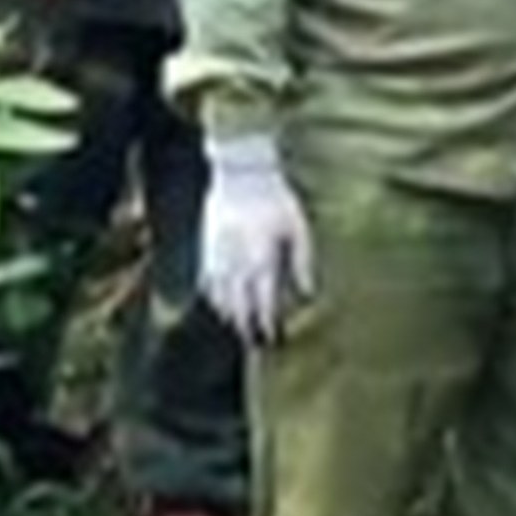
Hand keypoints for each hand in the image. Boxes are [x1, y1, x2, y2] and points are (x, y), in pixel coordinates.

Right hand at [197, 134, 311, 341]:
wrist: (242, 172)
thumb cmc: (276, 199)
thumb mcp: (298, 229)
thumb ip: (303, 264)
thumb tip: (308, 295)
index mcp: (262, 261)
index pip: (263, 306)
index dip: (268, 327)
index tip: (274, 339)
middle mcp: (237, 265)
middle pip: (240, 309)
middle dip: (249, 329)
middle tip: (258, 343)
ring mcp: (217, 258)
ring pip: (220, 299)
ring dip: (231, 317)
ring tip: (240, 329)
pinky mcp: (206, 249)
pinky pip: (207, 283)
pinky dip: (214, 299)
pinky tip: (221, 305)